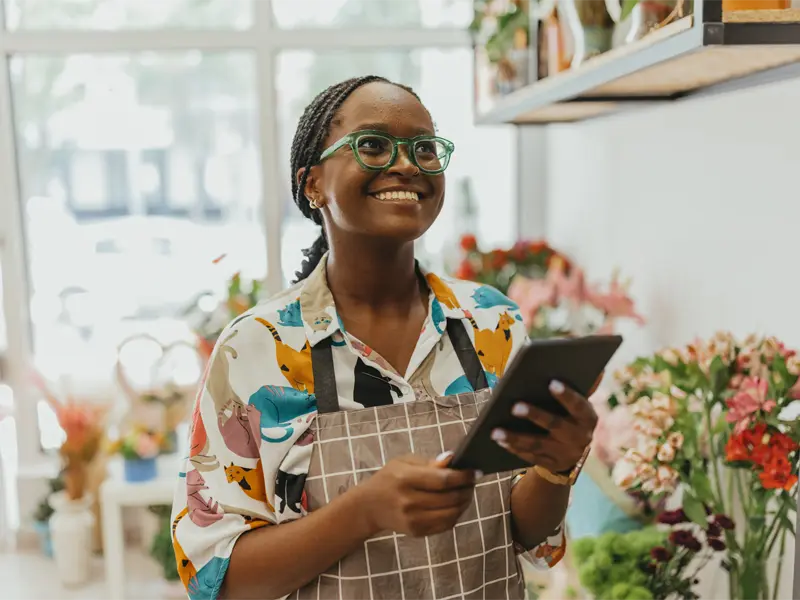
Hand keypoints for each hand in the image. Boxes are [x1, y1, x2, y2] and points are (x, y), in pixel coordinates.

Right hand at [357, 454, 475, 537]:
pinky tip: (456, 505)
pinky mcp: (417, 531)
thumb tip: (452, 459)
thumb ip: (429, 462)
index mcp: (406, 479)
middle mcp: (409, 501)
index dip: (463, 477)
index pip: (443, 480)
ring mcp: (413, 519)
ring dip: (464, 502)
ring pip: (452, 513)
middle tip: (472, 482)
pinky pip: (446, 525)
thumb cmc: (389, 479)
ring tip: (466, 492)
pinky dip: (456, 514)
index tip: (473, 472)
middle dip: (467, 489)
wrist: (369, 506)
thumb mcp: (404, 462)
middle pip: (450, 498)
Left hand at [491, 379, 598, 473]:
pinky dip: (514, 448)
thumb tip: (595, 365)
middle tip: (514, 406)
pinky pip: (530, 456)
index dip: (566, 395)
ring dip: (515, 437)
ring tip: (496, 431)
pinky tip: (500, 440)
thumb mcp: (579, 405)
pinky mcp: (551, 464)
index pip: (578, 405)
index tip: (551, 383)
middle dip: (535, 415)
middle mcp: (579, 437)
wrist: (575, 453)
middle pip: (555, 425)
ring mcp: (565, 453)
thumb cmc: (572, 417)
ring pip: (538, 445)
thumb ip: (579, 387)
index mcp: (588, 418)